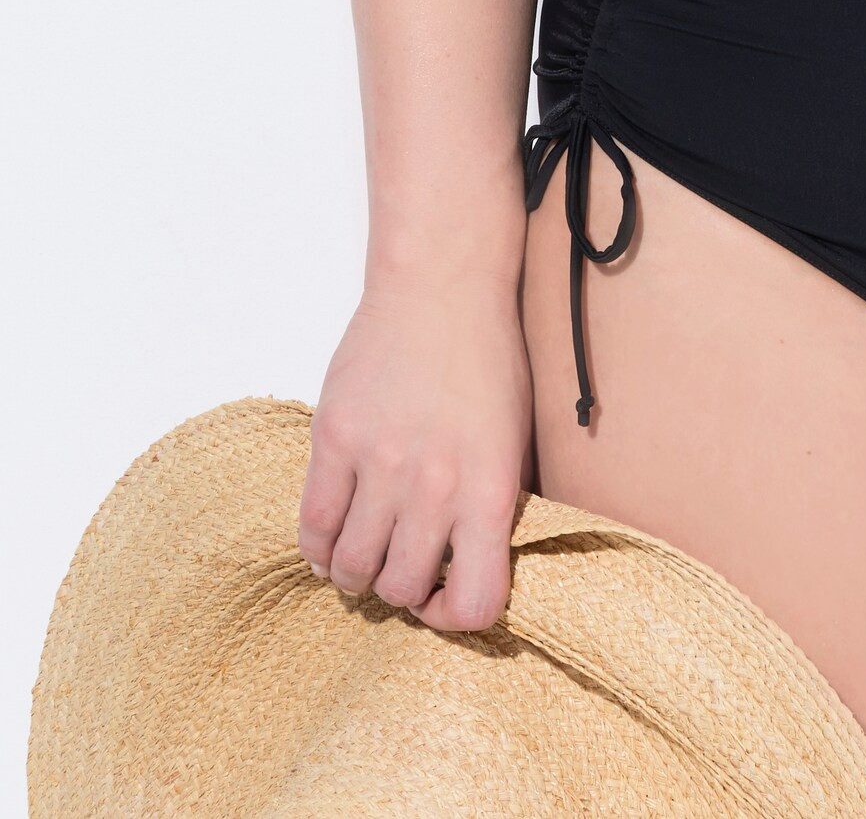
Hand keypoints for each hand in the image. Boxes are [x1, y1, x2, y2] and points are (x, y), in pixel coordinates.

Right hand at [297, 272, 535, 633]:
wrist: (442, 286)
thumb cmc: (487, 361)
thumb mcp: (514, 439)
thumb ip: (491, 508)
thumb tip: (469, 575)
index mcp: (490, 487)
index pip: (479, 602)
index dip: (460, 618)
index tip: (449, 598)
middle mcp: (434, 484)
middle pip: (402, 589)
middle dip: (402, 590)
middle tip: (402, 565)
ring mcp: (378, 462)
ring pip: (352, 569)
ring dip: (358, 573)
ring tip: (367, 551)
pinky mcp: (333, 439)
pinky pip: (313, 528)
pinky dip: (320, 548)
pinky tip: (334, 537)